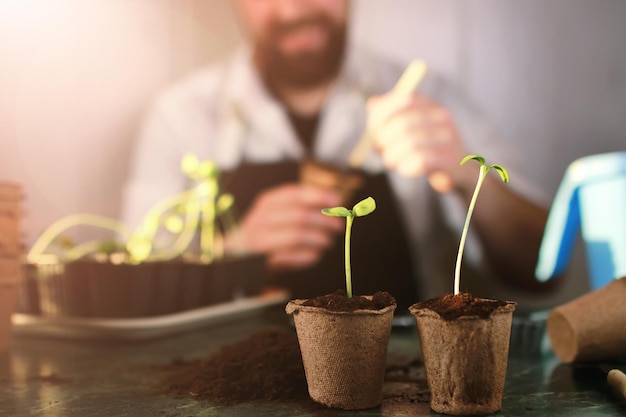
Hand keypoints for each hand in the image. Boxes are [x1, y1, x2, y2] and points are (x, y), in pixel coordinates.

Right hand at [224, 183, 343, 270]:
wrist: (234, 253)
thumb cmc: (264, 230)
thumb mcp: (278, 211)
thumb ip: (301, 206)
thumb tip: (336, 202)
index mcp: (268, 202)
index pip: (295, 193)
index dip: (318, 195)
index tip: (338, 200)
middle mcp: (262, 217)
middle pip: (299, 216)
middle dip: (323, 221)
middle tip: (338, 226)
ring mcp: (259, 239)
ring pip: (296, 236)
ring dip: (317, 239)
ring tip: (328, 242)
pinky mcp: (260, 259)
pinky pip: (289, 257)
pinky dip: (306, 256)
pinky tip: (316, 255)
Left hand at [366, 91, 471, 192]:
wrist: (459, 170)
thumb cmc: (427, 148)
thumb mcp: (409, 128)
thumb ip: (389, 115)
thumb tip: (372, 104)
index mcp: (431, 105)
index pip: (404, 98)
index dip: (383, 112)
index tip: (372, 128)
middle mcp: (442, 117)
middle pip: (403, 123)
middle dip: (383, 138)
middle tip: (379, 149)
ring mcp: (448, 138)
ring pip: (409, 144)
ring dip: (392, 156)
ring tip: (391, 161)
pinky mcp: (449, 159)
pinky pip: (419, 161)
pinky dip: (406, 167)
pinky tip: (406, 169)